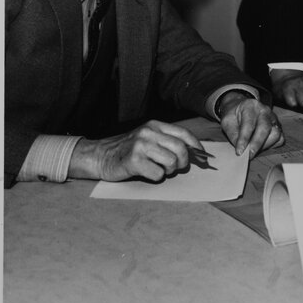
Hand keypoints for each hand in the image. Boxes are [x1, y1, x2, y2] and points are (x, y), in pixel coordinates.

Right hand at [68, 120, 202, 181]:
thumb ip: (167, 141)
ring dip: (169, 170)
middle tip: (178, 167)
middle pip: (180, 148)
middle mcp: (149, 133)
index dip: (196, 146)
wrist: (100, 156)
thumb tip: (195, 152)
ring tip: (160, 169)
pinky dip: (156, 177)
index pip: (183, 133)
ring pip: (171, 161)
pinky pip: (158, 174)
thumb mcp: (148, 138)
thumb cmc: (128, 150)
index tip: (202, 156)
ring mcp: (141, 146)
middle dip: (183, 162)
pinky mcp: (134, 160)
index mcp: (155, 125)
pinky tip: (147, 172)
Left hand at [218, 93, 284, 157]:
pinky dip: (272, 145)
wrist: (241, 107)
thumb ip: (233, 134)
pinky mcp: (278, 126)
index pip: (249, 124)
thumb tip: (241, 150)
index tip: (239, 152)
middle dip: (256, 144)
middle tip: (248, 155)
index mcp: (250, 106)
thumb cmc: (234, 115)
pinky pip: (280, 139)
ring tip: (254, 150)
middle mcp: (264, 110)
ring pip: (276, 134)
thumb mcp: (227, 121)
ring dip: (265, 145)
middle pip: (265, 128)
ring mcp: (273, 118)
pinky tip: (262, 146)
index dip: (244, 139)